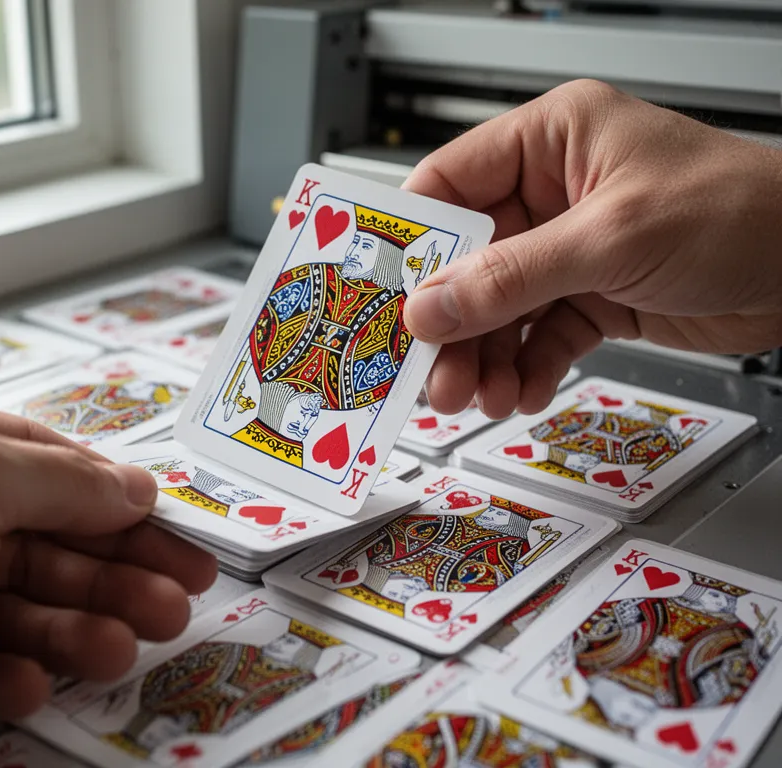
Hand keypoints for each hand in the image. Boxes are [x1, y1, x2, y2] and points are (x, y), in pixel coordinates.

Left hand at [0, 384, 216, 750]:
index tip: (164, 523)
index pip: (31, 457)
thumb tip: (134, 487)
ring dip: (72, 627)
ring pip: (7, 604)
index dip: (104, 492)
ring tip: (120, 649)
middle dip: (108, 570)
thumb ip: (63, 480)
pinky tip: (33, 683)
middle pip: (31, 536)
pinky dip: (6, 673)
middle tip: (176, 599)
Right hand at [403, 79, 781, 418]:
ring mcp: (569, 248)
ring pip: (498, 308)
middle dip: (448, 322)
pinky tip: (521, 391)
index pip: (448, 185)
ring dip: (482, 356)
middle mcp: (552, 192)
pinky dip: (525, 368)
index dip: (409, 242)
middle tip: (428, 369)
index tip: (380, 294)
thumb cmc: (741, 211)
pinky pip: (537, 336)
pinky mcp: (591, 295)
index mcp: (550, 141)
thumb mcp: (610, 240)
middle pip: (467, 261)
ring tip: (475, 394)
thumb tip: (431, 305)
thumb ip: (511, 277)